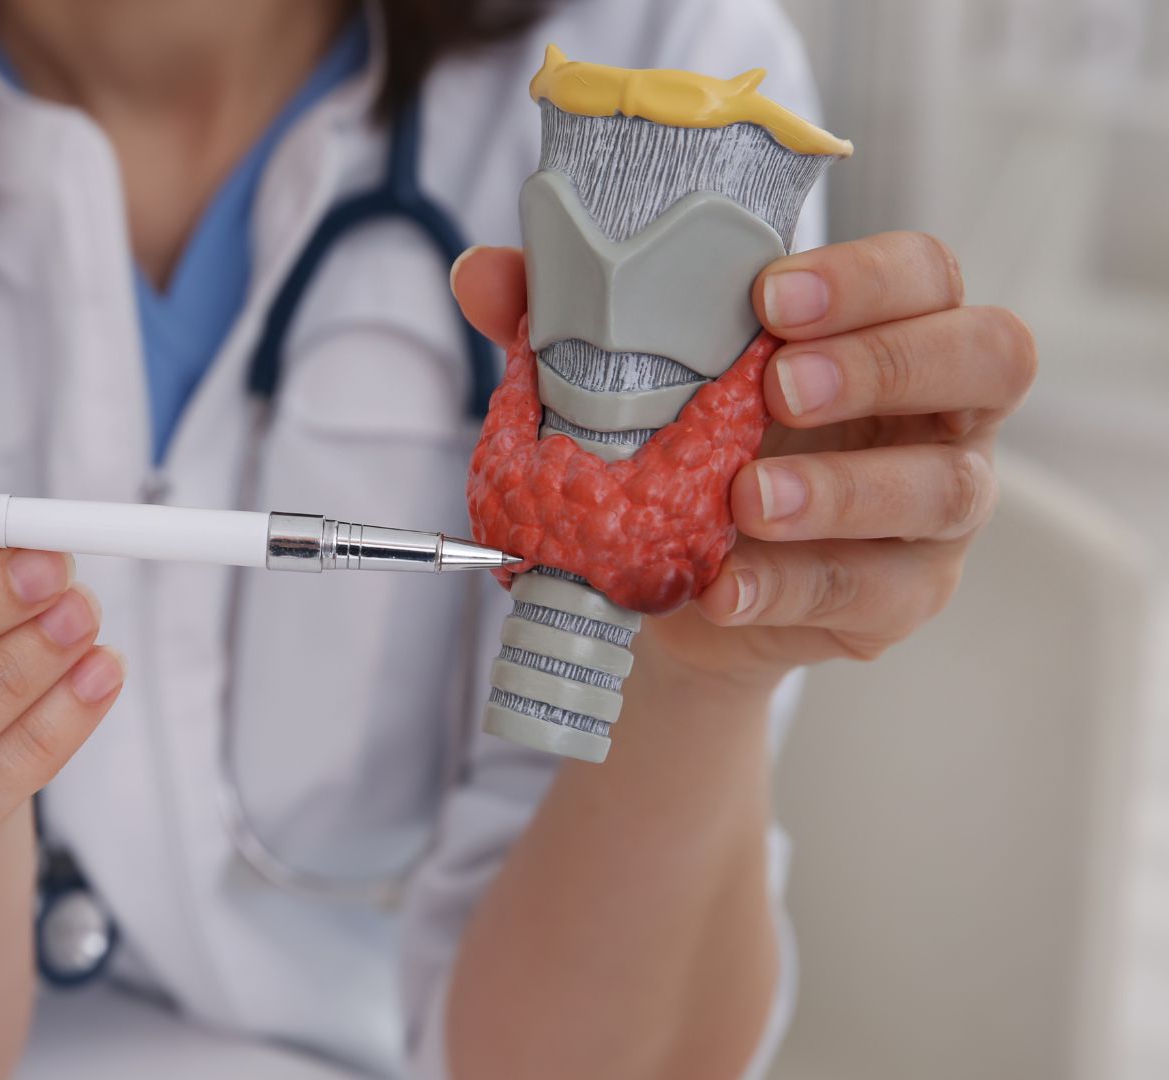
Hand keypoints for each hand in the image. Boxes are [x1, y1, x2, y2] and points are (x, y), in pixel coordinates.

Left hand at [452, 231, 1035, 690]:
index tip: (768, 293)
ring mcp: (937, 507)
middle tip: (780, 385)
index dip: (866, 275)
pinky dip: (793, 586)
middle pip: (988, 354)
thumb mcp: (623, 383)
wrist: (666, 589)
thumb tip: (481, 271)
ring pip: (947, 485)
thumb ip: (565, 323)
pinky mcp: (904, 595)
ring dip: (845, 489)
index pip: (924, 272)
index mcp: (884, 326)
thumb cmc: (677, 451)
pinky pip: (876, 590)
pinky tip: (727, 586)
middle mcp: (937, 407)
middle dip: (886, 362)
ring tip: (747, 499)